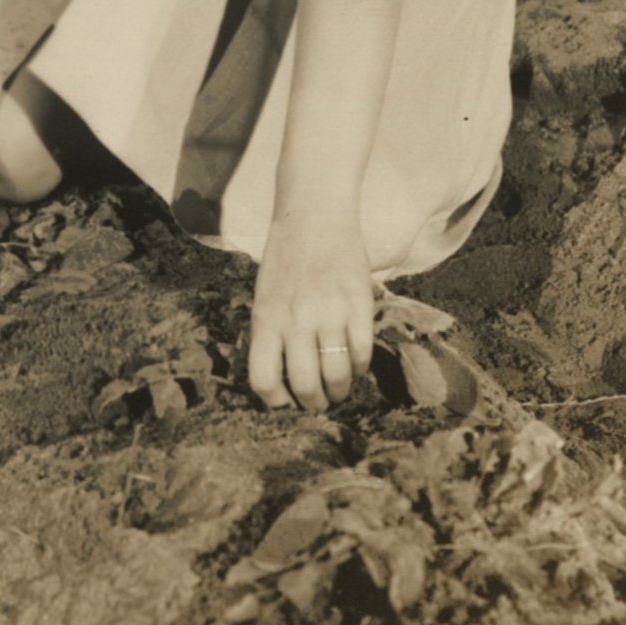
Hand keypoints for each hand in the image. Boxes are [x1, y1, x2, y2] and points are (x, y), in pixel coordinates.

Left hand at [247, 211, 375, 411]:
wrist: (314, 219)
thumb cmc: (285, 262)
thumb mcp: (265, 299)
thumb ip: (272, 335)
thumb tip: (283, 380)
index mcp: (266, 320)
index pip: (263, 379)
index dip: (276, 402)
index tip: (286, 404)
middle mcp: (295, 321)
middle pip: (305, 385)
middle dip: (314, 404)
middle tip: (320, 404)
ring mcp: (329, 314)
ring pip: (337, 375)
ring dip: (340, 391)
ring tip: (340, 391)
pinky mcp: (358, 306)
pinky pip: (362, 354)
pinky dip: (360, 368)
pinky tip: (355, 365)